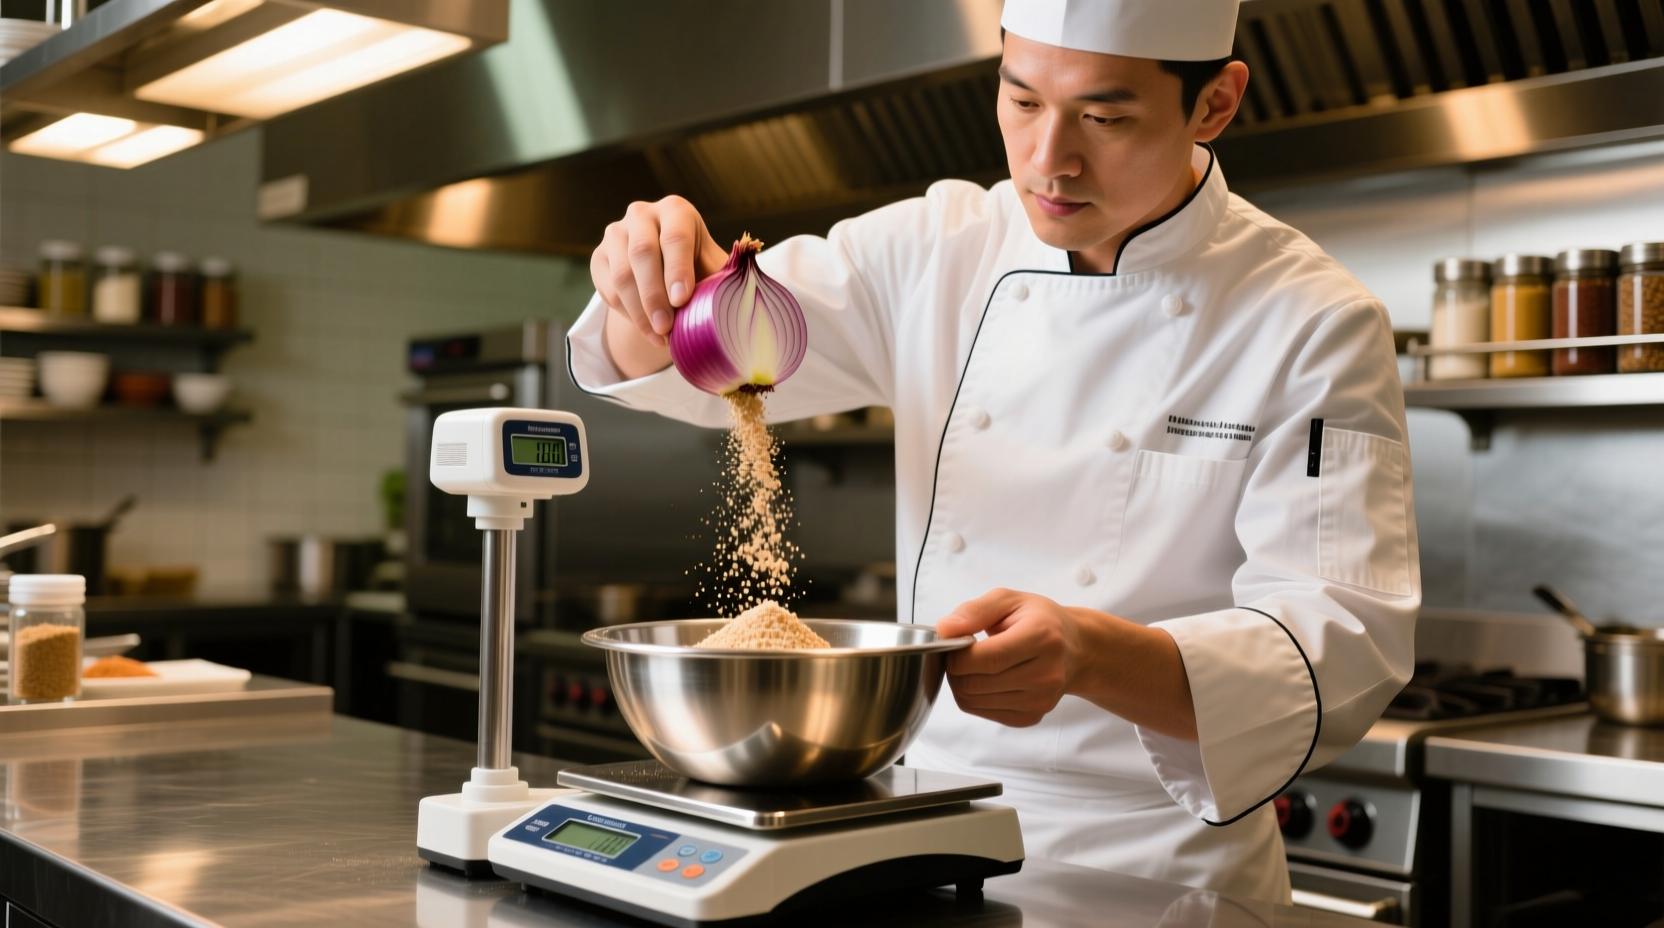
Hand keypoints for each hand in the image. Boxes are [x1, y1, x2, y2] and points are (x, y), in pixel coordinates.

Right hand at [591, 197, 728, 376]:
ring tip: (659, 337)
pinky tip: (647, 330)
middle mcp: (642, 214)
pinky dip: (626, 314)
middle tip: (666, 327)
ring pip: (621, 275)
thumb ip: (724, 277)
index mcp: (676, 211)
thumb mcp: (714, 267)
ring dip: (639, 311)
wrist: (666, 271)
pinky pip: (607, 289)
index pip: (674, 237)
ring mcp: (616, 233)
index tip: (682, 299)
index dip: (678, 269)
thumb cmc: (698, 267)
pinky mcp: (599, 257)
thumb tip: (740, 300)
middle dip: (654, 295)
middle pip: (642, 254)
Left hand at [936, 589, 1083, 727]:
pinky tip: (987, 680)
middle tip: (961, 654)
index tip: (955, 643)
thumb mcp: (1009, 600)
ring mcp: (1041, 700)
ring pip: (974, 702)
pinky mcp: (1032, 717)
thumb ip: (974, 611)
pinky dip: (975, 698)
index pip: (987, 659)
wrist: (1076, 649)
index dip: (958, 654)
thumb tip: (945, 629)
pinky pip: (984, 714)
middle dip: (955, 669)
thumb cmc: (1041, 621)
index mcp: (1042, 637)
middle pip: (976, 683)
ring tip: (974, 665)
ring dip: (962, 684)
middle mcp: (1046, 674)